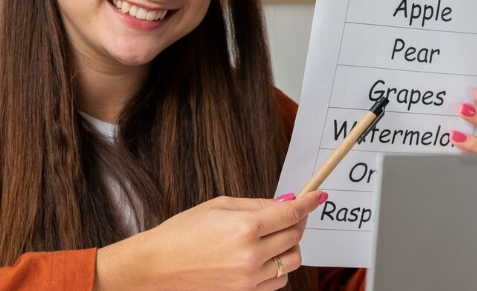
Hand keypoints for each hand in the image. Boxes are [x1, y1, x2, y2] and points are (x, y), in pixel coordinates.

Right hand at [94, 191, 324, 290]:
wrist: (158, 265)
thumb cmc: (184, 231)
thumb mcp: (220, 205)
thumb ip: (257, 205)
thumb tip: (286, 203)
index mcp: (245, 227)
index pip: (291, 214)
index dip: (308, 203)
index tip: (317, 196)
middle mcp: (251, 254)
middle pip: (295, 236)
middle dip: (297, 221)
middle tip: (290, 213)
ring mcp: (250, 277)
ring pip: (292, 260)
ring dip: (290, 245)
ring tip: (275, 236)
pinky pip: (279, 280)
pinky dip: (279, 267)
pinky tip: (265, 256)